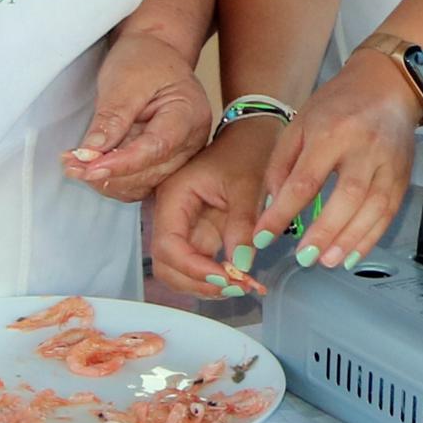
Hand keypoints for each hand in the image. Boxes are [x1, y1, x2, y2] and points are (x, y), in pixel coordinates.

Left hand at [63, 32, 205, 201]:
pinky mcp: (162, 163)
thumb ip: (112, 117)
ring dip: (106, 180)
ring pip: (142, 184)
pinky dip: (111, 179)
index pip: (157, 148)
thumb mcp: (125, 79)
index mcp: (189, 114)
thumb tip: (93, 152)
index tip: (90, 167)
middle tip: (72, 164)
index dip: (122, 162)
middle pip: (150, 172)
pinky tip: (90, 166)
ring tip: (75, 165)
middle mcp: (190, 141)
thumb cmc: (146, 60)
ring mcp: (178, 156)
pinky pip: (137, 183)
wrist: (154, 55)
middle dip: (108, 174)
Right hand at [146, 116, 280, 296]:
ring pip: (182, 271)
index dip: (193, 268)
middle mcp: (173, 215)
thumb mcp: (248, 183)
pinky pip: (201, 264)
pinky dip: (218, 277)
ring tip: (245, 286)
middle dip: (198, 283)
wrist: (255, 136)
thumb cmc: (248, 150)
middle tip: (237, 287)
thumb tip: (241, 264)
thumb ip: (243, 223)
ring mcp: (186, 227)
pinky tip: (244, 280)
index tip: (226, 277)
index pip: (168, 245)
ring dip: (208, 285)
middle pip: (168, 265)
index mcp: (175, 196)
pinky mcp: (202, 234)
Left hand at [262, 43, 422, 268]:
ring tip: (326, 261)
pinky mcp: (403, 175)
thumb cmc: (338, 105)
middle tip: (303, 257)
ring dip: (349, 240)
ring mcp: (388, 163)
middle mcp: (363, 148)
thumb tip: (274, 206)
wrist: (387, 86)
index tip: (263, 236)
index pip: (304, 180)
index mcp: (330, 132)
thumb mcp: (300, 123)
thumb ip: (283, 164)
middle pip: (347, 196)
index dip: (283, 212)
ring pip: (373, 208)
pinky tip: (352, 255)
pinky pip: (389, 212)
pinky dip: (371, 237)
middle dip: (324, 231)